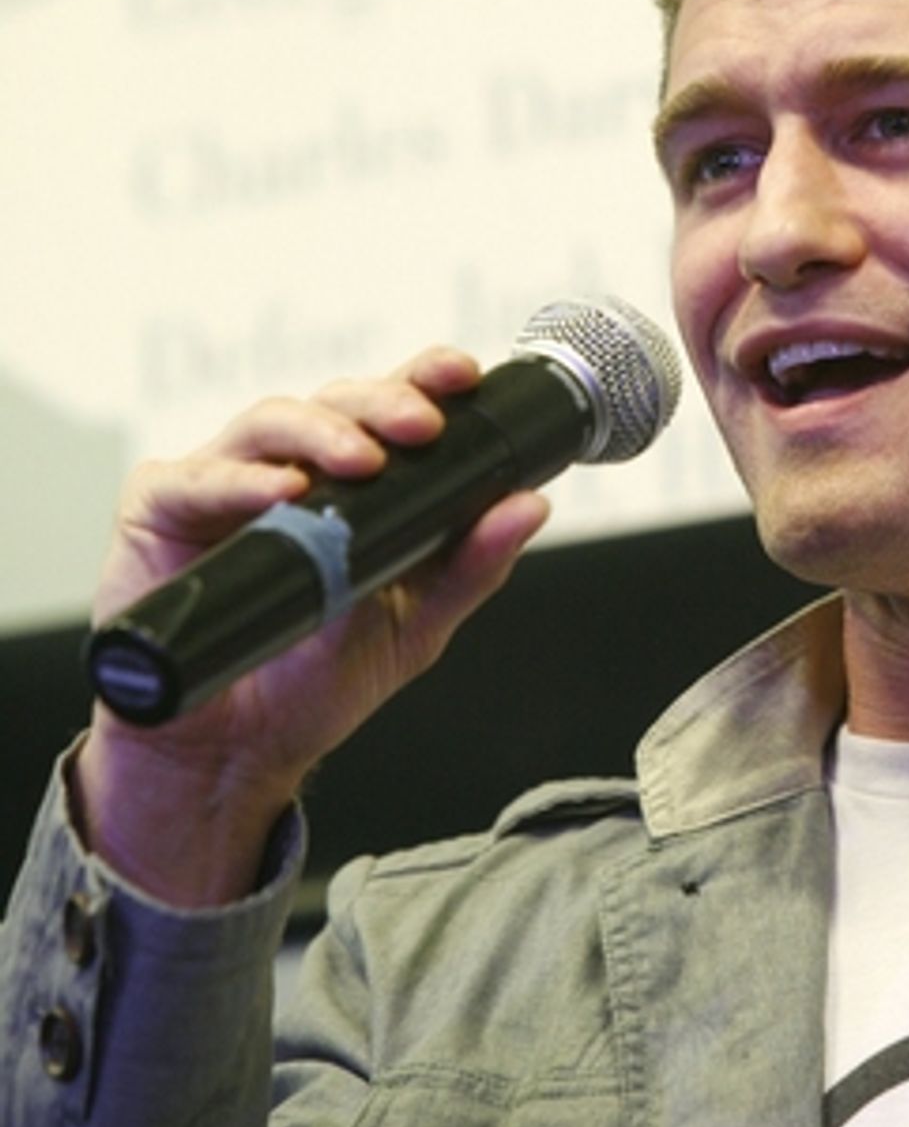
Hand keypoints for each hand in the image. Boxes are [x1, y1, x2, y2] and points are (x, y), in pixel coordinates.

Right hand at [74, 348, 550, 905]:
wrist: (233, 750)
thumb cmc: (314, 682)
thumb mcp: (414, 625)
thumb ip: (471, 566)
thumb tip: (530, 505)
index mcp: (350, 484)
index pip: (388, 410)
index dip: (423, 378)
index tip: (463, 375)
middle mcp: (287, 469)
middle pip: (335, 402)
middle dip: (384, 403)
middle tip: (422, 426)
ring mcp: (222, 483)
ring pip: (269, 422)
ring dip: (321, 433)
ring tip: (362, 460)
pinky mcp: (161, 510)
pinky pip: (198, 478)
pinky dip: (241, 481)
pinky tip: (281, 493)